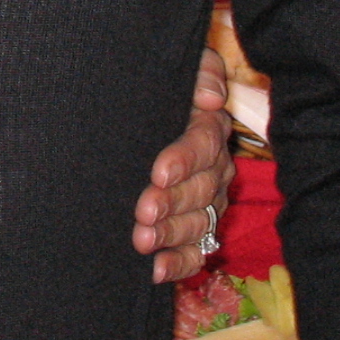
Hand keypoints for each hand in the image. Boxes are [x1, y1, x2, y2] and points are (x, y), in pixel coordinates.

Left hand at [132, 48, 232, 282]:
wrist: (127, 118)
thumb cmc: (151, 89)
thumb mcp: (177, 69)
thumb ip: (199, 71)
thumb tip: (212, 97)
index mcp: (207, 128)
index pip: (203, 144)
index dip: (183, 160)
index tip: (157, 171)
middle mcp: (213, 168)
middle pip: (201, 189)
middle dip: (172, 202)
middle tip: (142, 210)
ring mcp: (206, 202)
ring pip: (198, 223)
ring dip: (171, 235)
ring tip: (141, 240)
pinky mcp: (195, 229)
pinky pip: (196, 252)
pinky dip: (178, 264)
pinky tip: (155, 270)